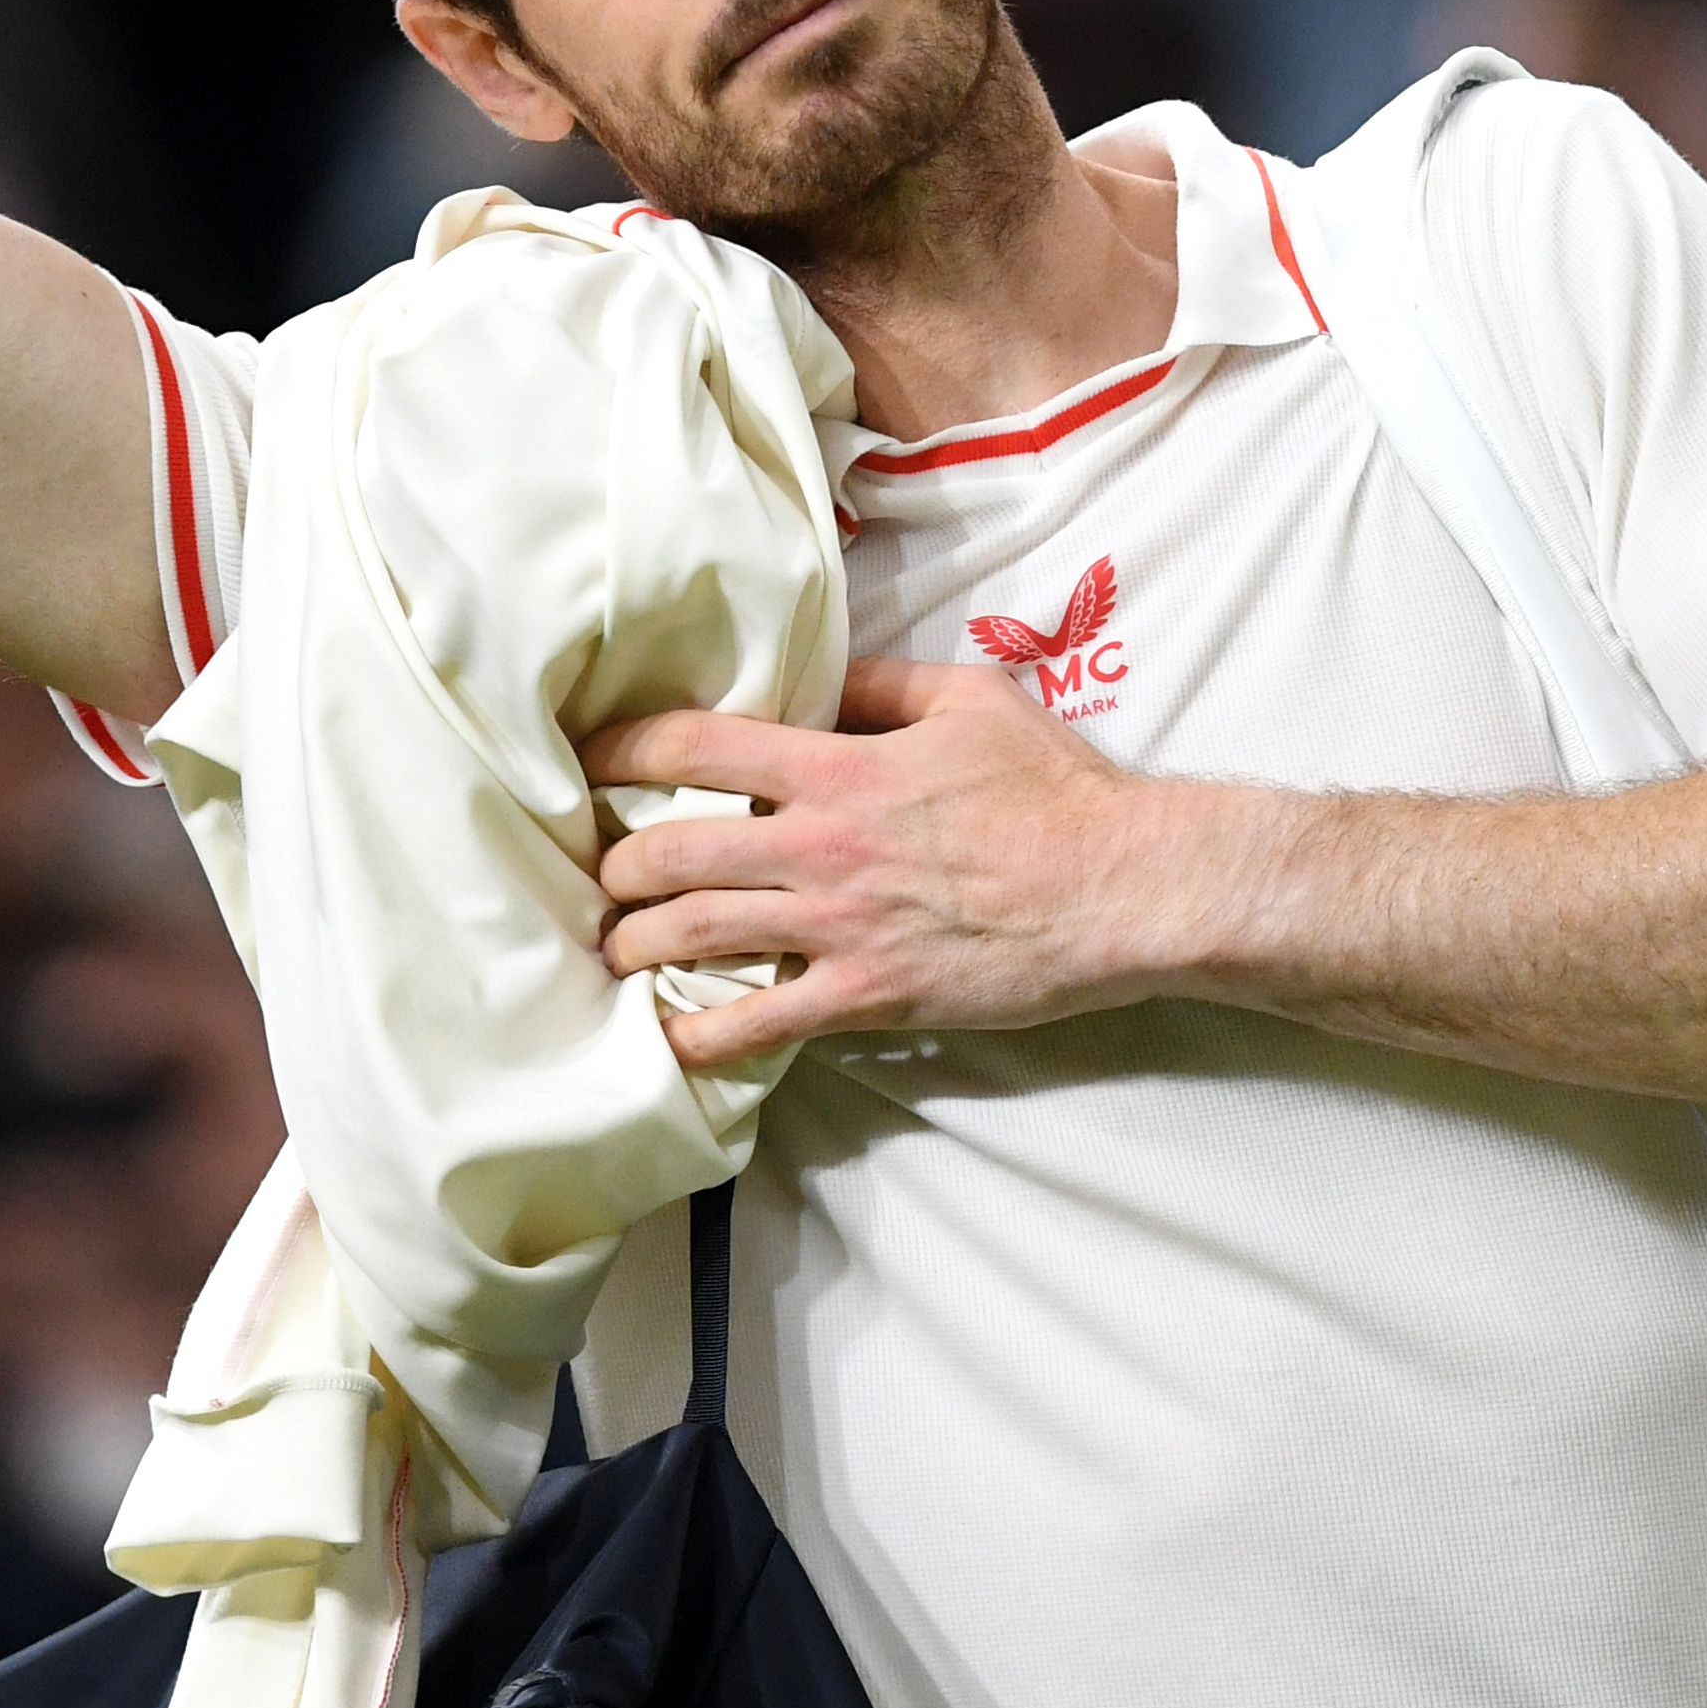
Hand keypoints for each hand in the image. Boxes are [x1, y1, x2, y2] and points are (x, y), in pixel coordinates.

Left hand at [583, 656, 1189, 1065]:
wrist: (1119, 887)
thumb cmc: (1053, 788)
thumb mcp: (969, 699)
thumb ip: (881, 682)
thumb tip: (821, 669)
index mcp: (838, 766)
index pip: (696, 746)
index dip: (622, 748)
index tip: (587, 757)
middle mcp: (820, 846)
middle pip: (671, 852)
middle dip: (614, 865)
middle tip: (599, 873)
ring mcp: (837, 926)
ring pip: (695, 937)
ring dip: (635, 945)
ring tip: (613, 948)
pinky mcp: (865, 995)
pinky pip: (759, 1023)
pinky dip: (700, 1034)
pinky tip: (668, 1038)